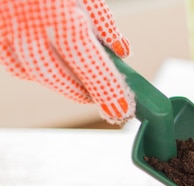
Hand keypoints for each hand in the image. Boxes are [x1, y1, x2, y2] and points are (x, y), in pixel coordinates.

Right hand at [0, 0, 134, 123]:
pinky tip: (51, 71)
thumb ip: (101, 19)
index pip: (86, 60)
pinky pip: (11, 58)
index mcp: (58, 10)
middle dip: (83, 91)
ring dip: (60, 84)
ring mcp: (5, 22)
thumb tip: (121, 50)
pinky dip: (32, 70)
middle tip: (106, 100)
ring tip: (83, 88)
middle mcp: (26, 19)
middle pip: (55, 73)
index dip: (104, 87)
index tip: (122, 108)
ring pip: (31, 69)